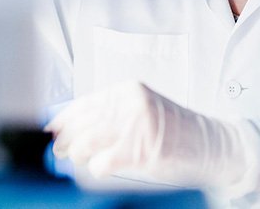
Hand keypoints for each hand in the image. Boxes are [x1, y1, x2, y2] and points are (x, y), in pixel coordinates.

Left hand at [45, 80, 259, 192]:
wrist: (209, 143)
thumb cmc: (174, 131)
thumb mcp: (140, 113)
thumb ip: (111, 116)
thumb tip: (72, 129)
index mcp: (128, 90)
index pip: (85, 103)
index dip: (64, 119)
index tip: (50, 130)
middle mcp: (131, 102)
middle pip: (83, 122)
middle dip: (66, 139)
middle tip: (58, 151)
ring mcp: (137, 125)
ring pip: (88, 142)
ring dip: (79, 154)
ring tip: (80, 159)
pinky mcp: (141, 150)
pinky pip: (103, 162)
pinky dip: (97, 168)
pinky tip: (102, 167)